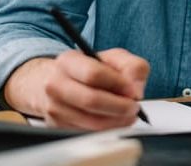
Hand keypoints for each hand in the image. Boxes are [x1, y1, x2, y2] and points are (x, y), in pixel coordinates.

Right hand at [4, 49, 149, 129]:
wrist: (57, 80)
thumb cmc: (89, 68)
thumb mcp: (113, 58)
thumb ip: (132, 67)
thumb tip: (136, 91)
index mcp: (68, 61)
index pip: (93, 74)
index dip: (118, 84)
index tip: (134, 91)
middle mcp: (56, 84)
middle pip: (91, 100)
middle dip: (119, 107)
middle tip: (134, 107)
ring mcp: (54, 107)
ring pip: (90, 121)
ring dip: (116, 121)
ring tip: (128, 115)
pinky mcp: (57, 125)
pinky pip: (87, 131)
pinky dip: (107, 128)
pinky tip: (115, 120)